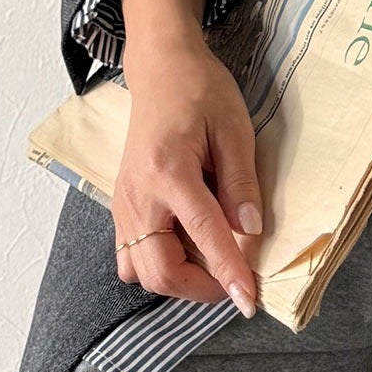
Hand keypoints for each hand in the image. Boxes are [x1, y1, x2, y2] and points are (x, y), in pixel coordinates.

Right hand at [112, 27, 263, 317]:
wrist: (161, 69)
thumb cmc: (201, 91)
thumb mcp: (234, 129)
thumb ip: (241, 183)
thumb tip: (252, 231)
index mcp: (170, 173)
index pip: (205, 236)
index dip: (229, 273)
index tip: (248, 301)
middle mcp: (139, 196)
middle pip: (160, 271)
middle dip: (199, 288)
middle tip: (234, 282)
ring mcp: (123, 203)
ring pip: (140, 270)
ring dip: (176, 279)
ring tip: (211, 264)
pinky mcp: (120, 205)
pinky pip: (130, 253)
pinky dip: (158, 263)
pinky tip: (185, 245)